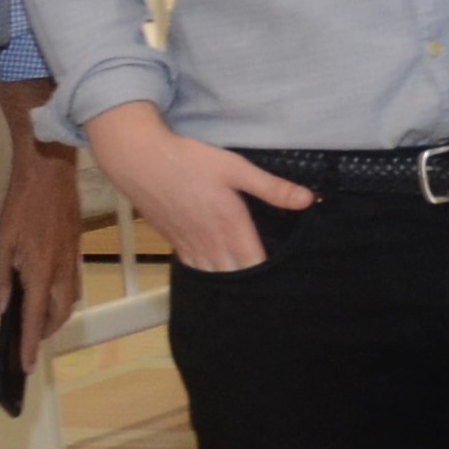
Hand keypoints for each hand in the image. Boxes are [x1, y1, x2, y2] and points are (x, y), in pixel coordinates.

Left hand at [0, 131, 85, 371]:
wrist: (50, 172)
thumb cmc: (20, 204)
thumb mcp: (1, 241)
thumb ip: (1, 277)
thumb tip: (1, 306)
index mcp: (40, 271)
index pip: (33, 318)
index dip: (28, 345)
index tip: (25, 366)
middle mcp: (61, 270)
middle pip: (58, 315)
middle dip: (44, 333)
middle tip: (28, 343)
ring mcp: (72, 259)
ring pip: (69, 301)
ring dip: (55, 317)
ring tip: (38, 322)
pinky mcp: (76, 248)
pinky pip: (73, 283)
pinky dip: (62, 298)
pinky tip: (50, 293)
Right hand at [81, 101, 310, 274]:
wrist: (140, 161)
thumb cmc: (189, 161)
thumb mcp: (236, 168)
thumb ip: (272, 188)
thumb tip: (308, 199)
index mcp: (231, 227)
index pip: (256, 266)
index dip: (270, 276)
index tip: (286, 278)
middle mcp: (211, 244)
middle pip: (236, 278)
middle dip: (252, 284)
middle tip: (270, 286)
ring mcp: (189, 246)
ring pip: (213, 277)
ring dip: (229, 283)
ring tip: (247, 287)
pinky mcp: (173, 243)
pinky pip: (194, 269)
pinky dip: (208, 275)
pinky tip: (217, 272)